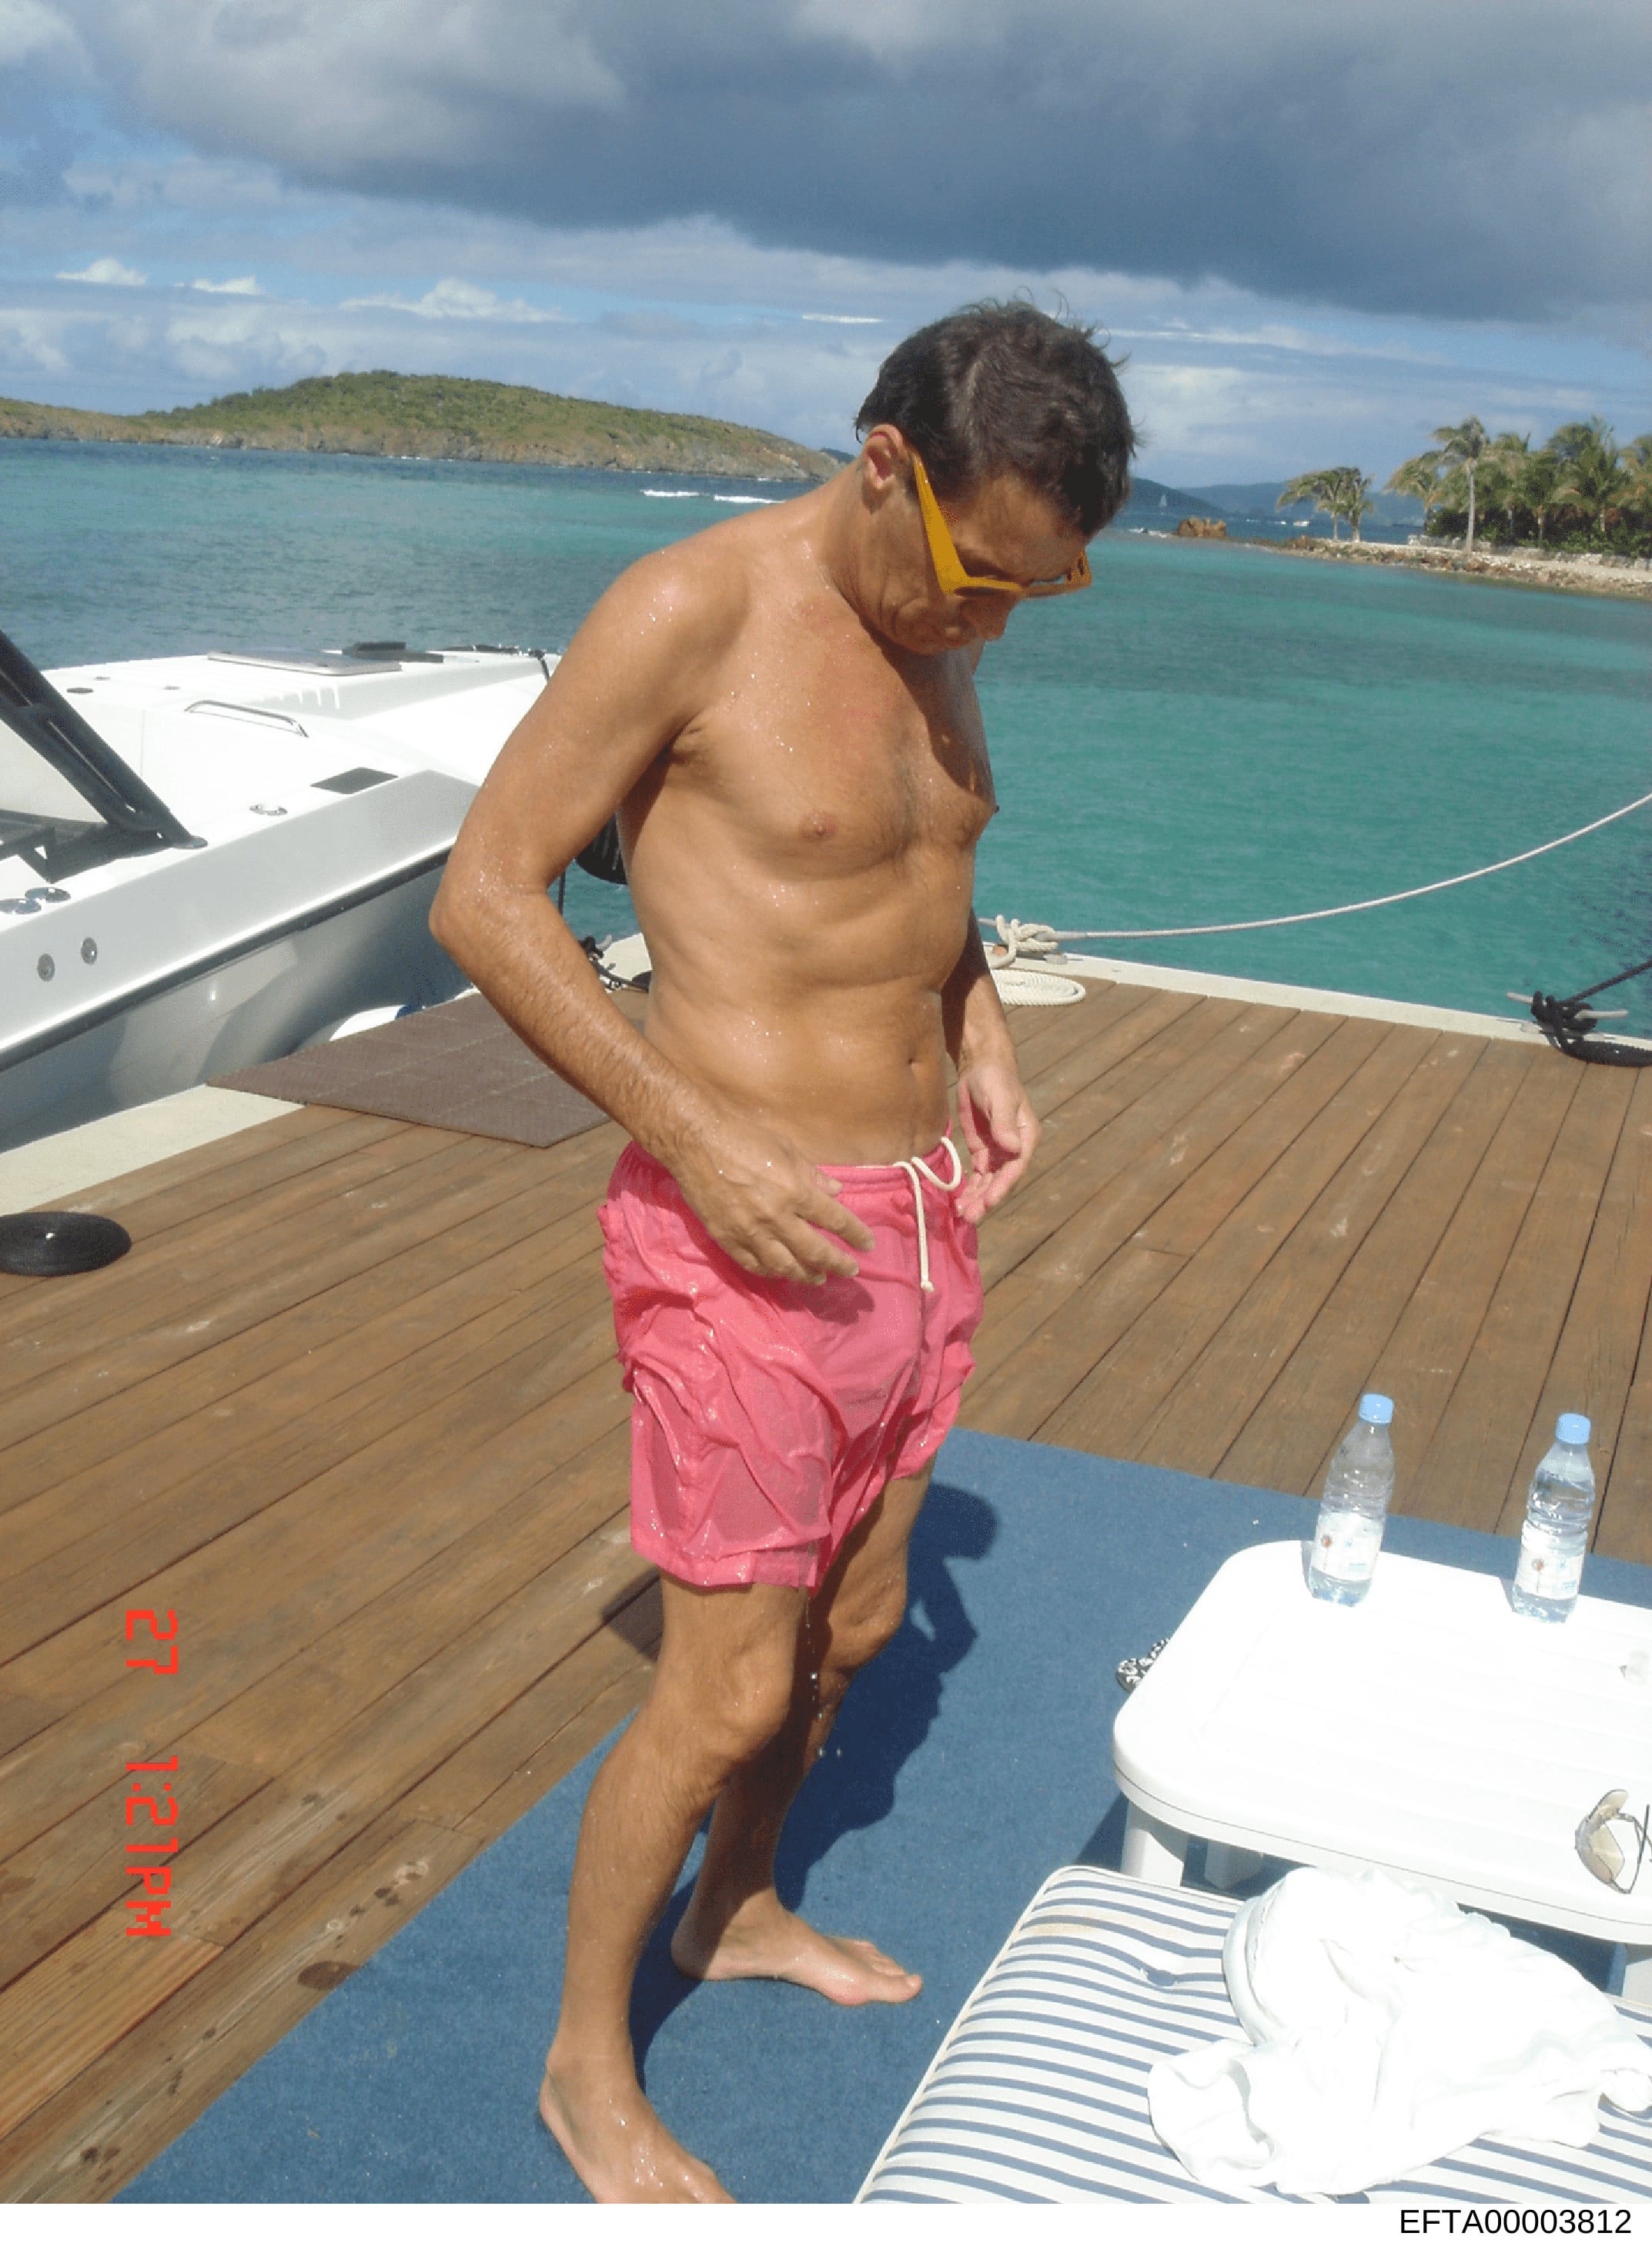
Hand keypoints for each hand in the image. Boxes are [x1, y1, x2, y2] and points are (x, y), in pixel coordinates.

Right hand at [669, 1116, 876, 1284]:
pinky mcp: (727, 1239)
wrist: (696, 1142)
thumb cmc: (744, 1137)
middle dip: (838, 1264)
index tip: (868, 1245)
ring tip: (819, 1278)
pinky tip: (782, 1273)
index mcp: (796, 1191)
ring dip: (807, 1275)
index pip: (835, 1221)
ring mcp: (750, 1232)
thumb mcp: (787, 1148)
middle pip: (815, 1251)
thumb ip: (813, 1174)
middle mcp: (777, 1217)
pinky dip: (772, 1272)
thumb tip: (836, 1191)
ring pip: (786, 1266)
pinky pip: (754, 1265)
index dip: (855, 1235)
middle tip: (850, 1270)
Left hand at [956, 1055, 1039, 1225]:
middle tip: (970, 1217)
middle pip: (1002, 1179)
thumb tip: (1012, 1148)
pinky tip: (961, 1201)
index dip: (1003, 1186)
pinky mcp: (983, 1149)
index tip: (990, 1202)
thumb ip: (1003, 1123)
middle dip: (987, 1199)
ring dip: (978, 1198)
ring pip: (989, 1180)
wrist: (981, 1066)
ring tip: (963, 1215)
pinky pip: (978, 1174)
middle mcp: (1014, 1147)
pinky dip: (971, 1188)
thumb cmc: (994, 1078)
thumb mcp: (998, 1098)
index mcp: (1026, 1136)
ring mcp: (998, 1150)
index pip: (1016, 1166)